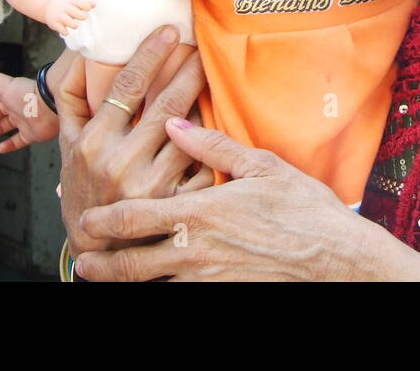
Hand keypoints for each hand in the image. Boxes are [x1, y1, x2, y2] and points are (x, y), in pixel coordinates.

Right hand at [0, 72, 58, 152]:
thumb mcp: (5, 84)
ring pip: (6, 127)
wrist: (49, 109)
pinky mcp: (31, 134)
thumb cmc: (28, 96)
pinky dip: (8, 145)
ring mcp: (24, 120)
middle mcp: (17, 107)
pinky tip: (0, 148)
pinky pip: (18, 141)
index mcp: (11, 94)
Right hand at [45, 0, 93, 35]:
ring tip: (75, 25)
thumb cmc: (67, 3)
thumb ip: (86, 2)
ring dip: (74, 25)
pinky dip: (65, 32)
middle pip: (75, 12)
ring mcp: (58, 15)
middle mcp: (64, 7)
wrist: (49, 3)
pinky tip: (67, 31)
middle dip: (81, 16)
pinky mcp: (54, 23)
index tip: (88, 8)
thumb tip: (95, 5)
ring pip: (68, 21)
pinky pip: (61, 29)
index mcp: (71, 0)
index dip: (86, 6)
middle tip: (83, 17)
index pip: (81, 3)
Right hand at [57, 24, 209, 254]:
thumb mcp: (65, 143)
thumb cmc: (83, 186)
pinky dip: (209, 142)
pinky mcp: (177, 203)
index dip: (151, 54)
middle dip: (189, 69)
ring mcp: (152, 185)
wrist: (98, 246)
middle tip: (204, 46)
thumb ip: (71, 96)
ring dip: (202, 103)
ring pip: (191, 131)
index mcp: (94, 142)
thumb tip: (83, 51)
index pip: (128, 87)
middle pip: (168, 103)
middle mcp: (122, 163)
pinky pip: (203, 161)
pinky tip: (214, 125)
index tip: (169, 31)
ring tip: (209, 81)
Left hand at [72, 121, 376, 280]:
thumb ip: (212, 147)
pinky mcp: (223, 294)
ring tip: (108, 279)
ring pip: (152, 285)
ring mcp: (208, 279)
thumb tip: (176, 124)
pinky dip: (163, 291)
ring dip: (127, 282)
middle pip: (132, 263)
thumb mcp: (262, 166)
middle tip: (83, 260)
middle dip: (102, 263)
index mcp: (201, 213)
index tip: (86, 219)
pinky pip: (181, 296)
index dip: (105, 221)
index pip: (136, 217)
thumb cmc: (304, 209)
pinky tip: (156, 286)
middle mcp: (196, 251)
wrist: (336, 258)